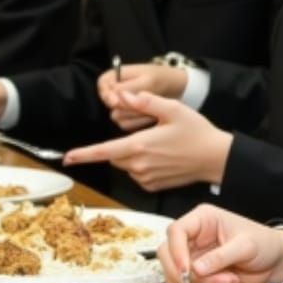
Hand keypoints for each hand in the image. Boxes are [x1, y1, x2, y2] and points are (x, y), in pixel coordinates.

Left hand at [64, 91, 231, 189]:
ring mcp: (145, 177)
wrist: (215, 158)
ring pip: (125, 164)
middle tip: (146, 133)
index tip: (67, 157)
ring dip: (132, 154)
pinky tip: (162, 158)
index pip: (103, 151)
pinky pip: (137, 174)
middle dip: (120, 144)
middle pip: (114, 155)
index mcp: (140, 145)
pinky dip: (142, 166)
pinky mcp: (152, 185)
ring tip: (159, 145)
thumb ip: (146, 101)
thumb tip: (124, 96)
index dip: (82, 154)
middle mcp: (139, 165)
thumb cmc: (196, 132)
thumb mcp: (173, 109)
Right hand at [96, 64, 187, 131]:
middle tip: (145, 104)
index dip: (109, 96)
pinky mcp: (127, 118)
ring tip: (153, 108)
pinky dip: (140, 122)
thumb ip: (130, 88)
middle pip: (111, 106)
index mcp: (114, 77)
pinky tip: (153, 116)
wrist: (175, 88)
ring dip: (137, 115)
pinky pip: (127, 126)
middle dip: (129, 106)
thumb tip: (113, 98)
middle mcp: (113, 92)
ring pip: (118, 118)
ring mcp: (119, 106)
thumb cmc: (161, 78)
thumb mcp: (148, 80)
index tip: (116, 102)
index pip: (103, 88)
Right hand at [158, 203, 282, 282]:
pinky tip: (228, 281)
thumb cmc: (263, 243)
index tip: (186, 270)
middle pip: (167, 253)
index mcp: (203, 219)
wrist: (275, 260)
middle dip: (183, 272)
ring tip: (229, 279)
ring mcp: (195, 254)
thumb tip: (195, 269)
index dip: (176, 251)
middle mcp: (195, 235)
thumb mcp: (245, 247)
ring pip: (176, 273)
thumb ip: (220, 257)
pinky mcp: (199, 271)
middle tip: (206, 281)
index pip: (176, 231)